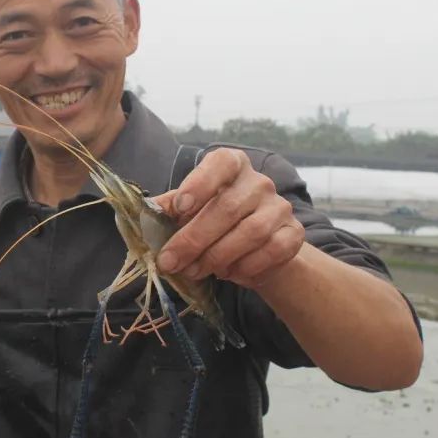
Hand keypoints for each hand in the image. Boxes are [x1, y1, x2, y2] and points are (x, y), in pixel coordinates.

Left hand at [153, 148, 304, 288]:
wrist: (257, 245)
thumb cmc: (215, 221)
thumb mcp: (189, 209)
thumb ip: (169, 209)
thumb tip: (143, 214)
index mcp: (230, 165)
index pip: (220, 163)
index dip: (200, 183)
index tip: (180, 207)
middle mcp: (258, 181)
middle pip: (228, 207)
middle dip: (194, 239)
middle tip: (172, 262)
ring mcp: (279, 206)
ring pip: (251, 232)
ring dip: (218, 257)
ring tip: (196, 271)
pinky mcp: (294, 233)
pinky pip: (272, 251)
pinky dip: (247, 267)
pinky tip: (229, 274)